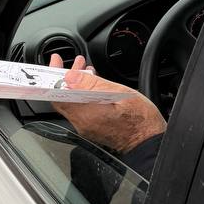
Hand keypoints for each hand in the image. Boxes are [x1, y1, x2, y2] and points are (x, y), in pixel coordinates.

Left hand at [49, 54, 165, 153]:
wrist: (149, 142)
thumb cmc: (141, 120)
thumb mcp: (120, 94)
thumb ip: (93, 85)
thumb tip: (71, 77)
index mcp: (86, 114)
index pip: (58, 94)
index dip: (53, 76)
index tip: (57, 62)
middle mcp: (81, 123)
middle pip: (62, 97)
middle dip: (65, 76)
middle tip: (73, 63)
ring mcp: (85, 127)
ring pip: (71, 101)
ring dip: (74, 84)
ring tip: (85, 69)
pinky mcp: (91, 128)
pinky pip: (79, 108)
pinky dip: (81, 93)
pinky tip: (92, 84)